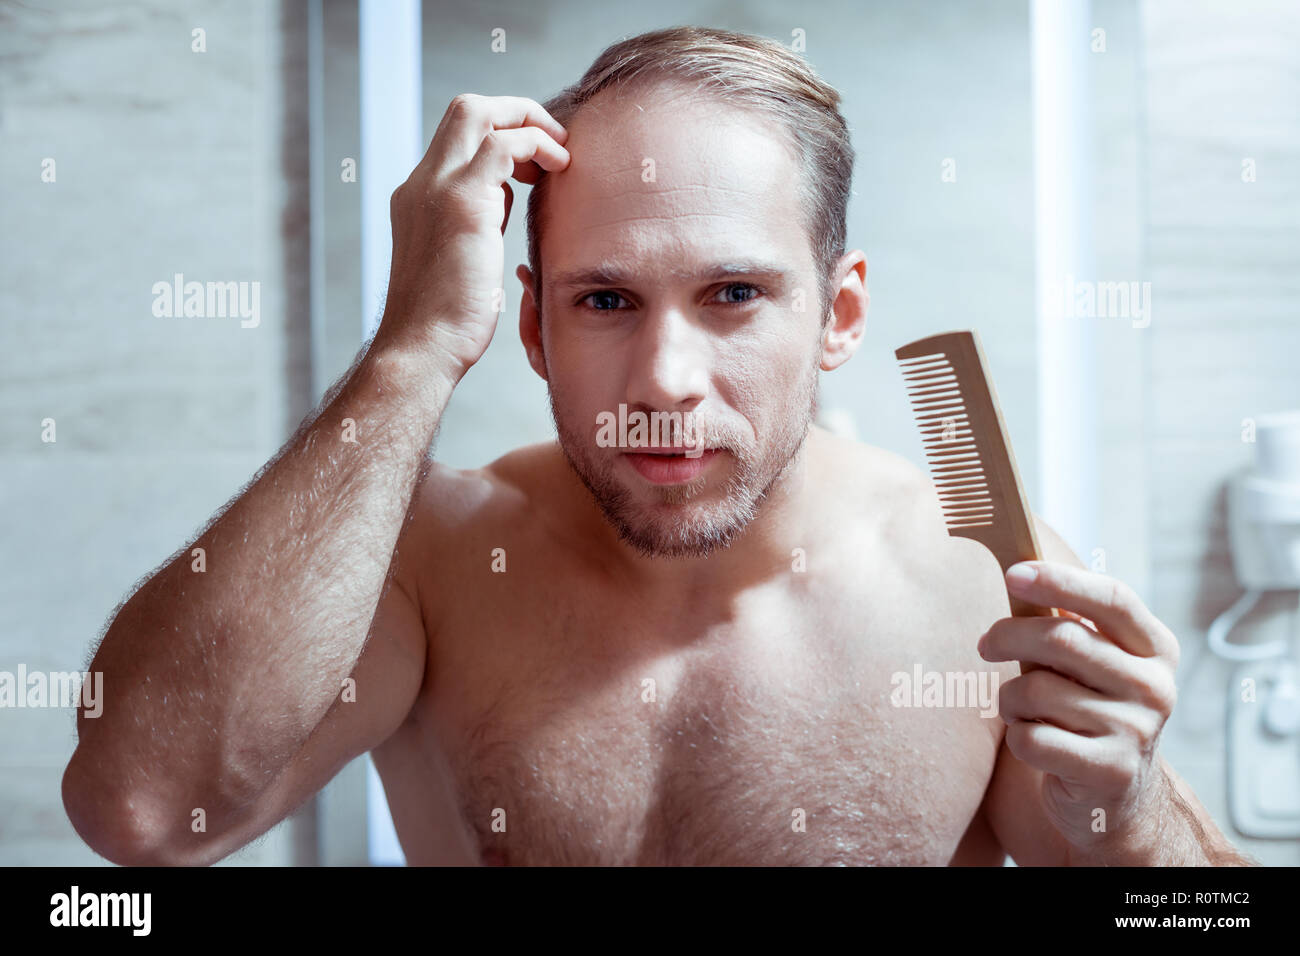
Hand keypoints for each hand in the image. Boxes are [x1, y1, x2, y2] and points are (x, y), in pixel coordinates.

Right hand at [376, 93, 569, 377]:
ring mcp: (437, 188)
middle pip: (466, 109)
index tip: (534, 166)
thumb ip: (476, 220)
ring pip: (480, 113)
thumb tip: (504, 201)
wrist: (422, 349)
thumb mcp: (461, 256)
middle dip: (517, 113)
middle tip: (555, 143)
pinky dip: (537, 146)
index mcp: (418, 195)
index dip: (501, 137)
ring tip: (563, 155)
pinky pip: (504, 145)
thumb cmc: (446, 321)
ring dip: (531, 123)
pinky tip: (561, 169)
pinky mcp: (462, 204)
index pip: (459, 137)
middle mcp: (422, 183)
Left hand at [976, 560, 1181, 860]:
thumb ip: (1066, 622)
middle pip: (1064, 638)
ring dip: (1010, 697)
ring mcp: (1137, 731)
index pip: (1112, 598)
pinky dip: (1017, 736)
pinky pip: (1032, 739)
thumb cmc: (1088, 707)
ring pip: (1038, 690)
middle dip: (1009, 635)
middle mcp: (1155, 687)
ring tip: (1018, 707)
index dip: (1060, 580)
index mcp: (1155, 648)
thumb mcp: (1091, 662)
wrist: (1114, 793)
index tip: (1013, 573)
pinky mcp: (1110, 772)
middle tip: (985, 644)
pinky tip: (1032, 741)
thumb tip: (1017, 573)